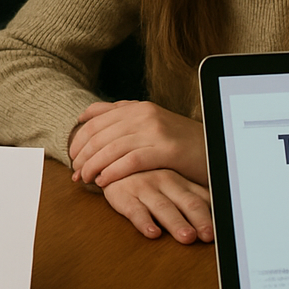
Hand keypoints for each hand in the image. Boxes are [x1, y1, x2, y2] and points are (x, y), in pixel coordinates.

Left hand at [69, 100, 206, 187]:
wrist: (217, 148)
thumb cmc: (179, 141)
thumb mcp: (148, 122)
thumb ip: (119, 115)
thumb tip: (84, 116)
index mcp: (136, 107)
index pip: (95, 121)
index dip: (78, 140)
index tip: (71, 157)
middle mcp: (143, 114)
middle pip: (99, 135)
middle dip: (82, 155)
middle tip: (75, 173)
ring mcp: (155, 130)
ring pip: (111, 147)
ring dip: (93, 165)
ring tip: (85, 179)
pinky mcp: (166, 149)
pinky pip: (131, 160)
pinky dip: (113, 171)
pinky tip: (103, 181)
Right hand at [100, 169, 212, 243]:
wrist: (106, 159)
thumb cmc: (142, 174)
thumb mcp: (169, 180)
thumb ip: (193, 194)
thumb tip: (219, 213)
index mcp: (178, 179)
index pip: (200, 198)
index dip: (211, 215)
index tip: (219, 232)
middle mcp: (163, 181)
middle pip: (186, 202)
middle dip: (199, 219)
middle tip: (208, 235)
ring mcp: (143, 186)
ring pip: (163, 206)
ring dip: (176, 222)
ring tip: (186, 237)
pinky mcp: (122, 193)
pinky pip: (133, 209)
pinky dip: (144, 221)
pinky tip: (152, 232)